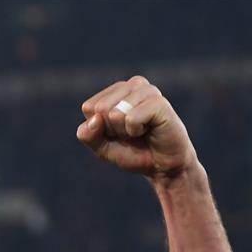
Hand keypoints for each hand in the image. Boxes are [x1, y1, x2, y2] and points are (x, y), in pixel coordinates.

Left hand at [76, 76, 196, 178]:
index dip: (100, 128)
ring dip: (124, 132)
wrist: (163, 166)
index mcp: (117, 91)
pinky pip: (131, 118)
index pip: (89, 107)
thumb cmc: (134, 152)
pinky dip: (135, 131)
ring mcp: (148, 90)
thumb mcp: (103, 148)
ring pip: (115, 113)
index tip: (117, 133)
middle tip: (130, 135)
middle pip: (100, 109)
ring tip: (141, 132)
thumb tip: (94, 119)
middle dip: (112, 130)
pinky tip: (149, 130)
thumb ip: (88, 136)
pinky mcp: (158, 102)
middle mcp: (133, 85)